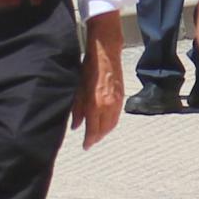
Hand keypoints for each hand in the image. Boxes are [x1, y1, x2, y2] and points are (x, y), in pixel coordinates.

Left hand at [78, 15, 127, 148]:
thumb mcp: (78, 89)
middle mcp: (109, 105)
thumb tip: (76, 125)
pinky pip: (117, 115)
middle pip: (104, 129)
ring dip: (105, 132)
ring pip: (112, 124)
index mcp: (96, 104)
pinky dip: (111, 123)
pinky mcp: (122, 96)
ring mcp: (117, 101)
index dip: (89, 140)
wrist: (106, 52)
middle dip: (97, 137)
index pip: (93, 129)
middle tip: (90, 141)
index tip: (85, 145)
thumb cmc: (89, 67)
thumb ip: (77, 109)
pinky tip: (105, 123)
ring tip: (97, 135)